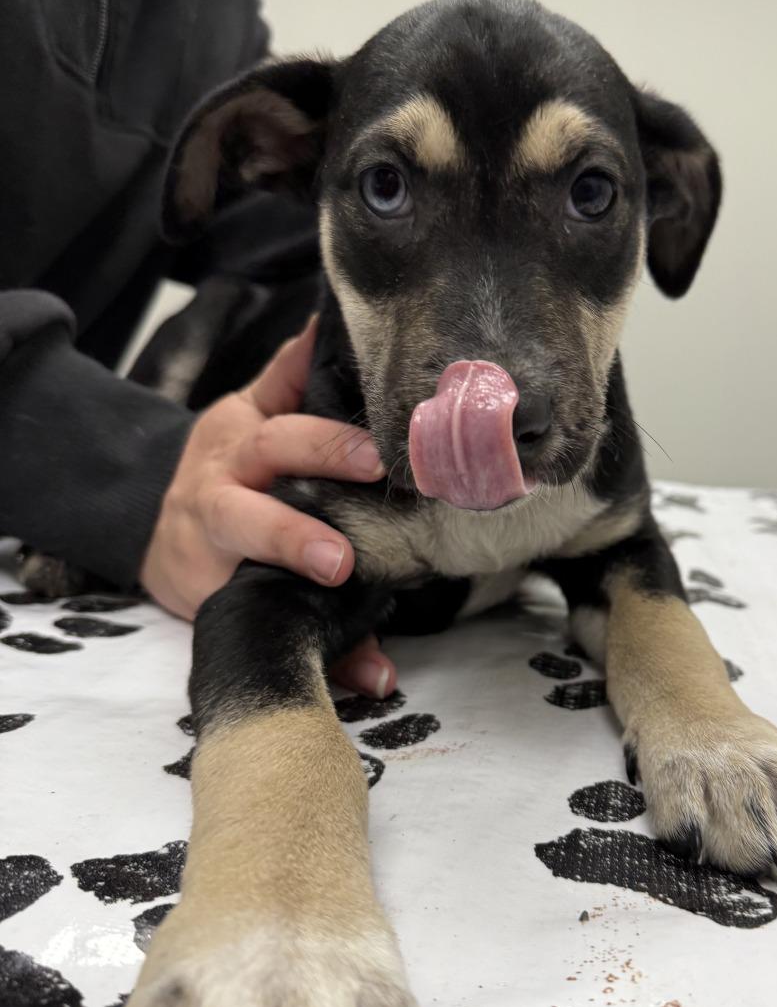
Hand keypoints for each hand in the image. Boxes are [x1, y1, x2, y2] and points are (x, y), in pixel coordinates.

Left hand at [140, 318, 396, 697]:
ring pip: (277, 416)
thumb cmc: (219, 571)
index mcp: (219, 529)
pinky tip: (340, 328)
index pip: (256, 533)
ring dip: (333, 412)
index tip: (341, 564)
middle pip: (268, 458)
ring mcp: (235, 434)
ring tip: (387, 414)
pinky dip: (306, 350)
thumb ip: (322, 639)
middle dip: (321, 461)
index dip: (296, 545)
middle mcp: (224, 475)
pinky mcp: (246, 403)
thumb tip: (383, 678)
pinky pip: (277, 372)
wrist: (160, 520)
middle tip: (377, 469)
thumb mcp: (252, 608)